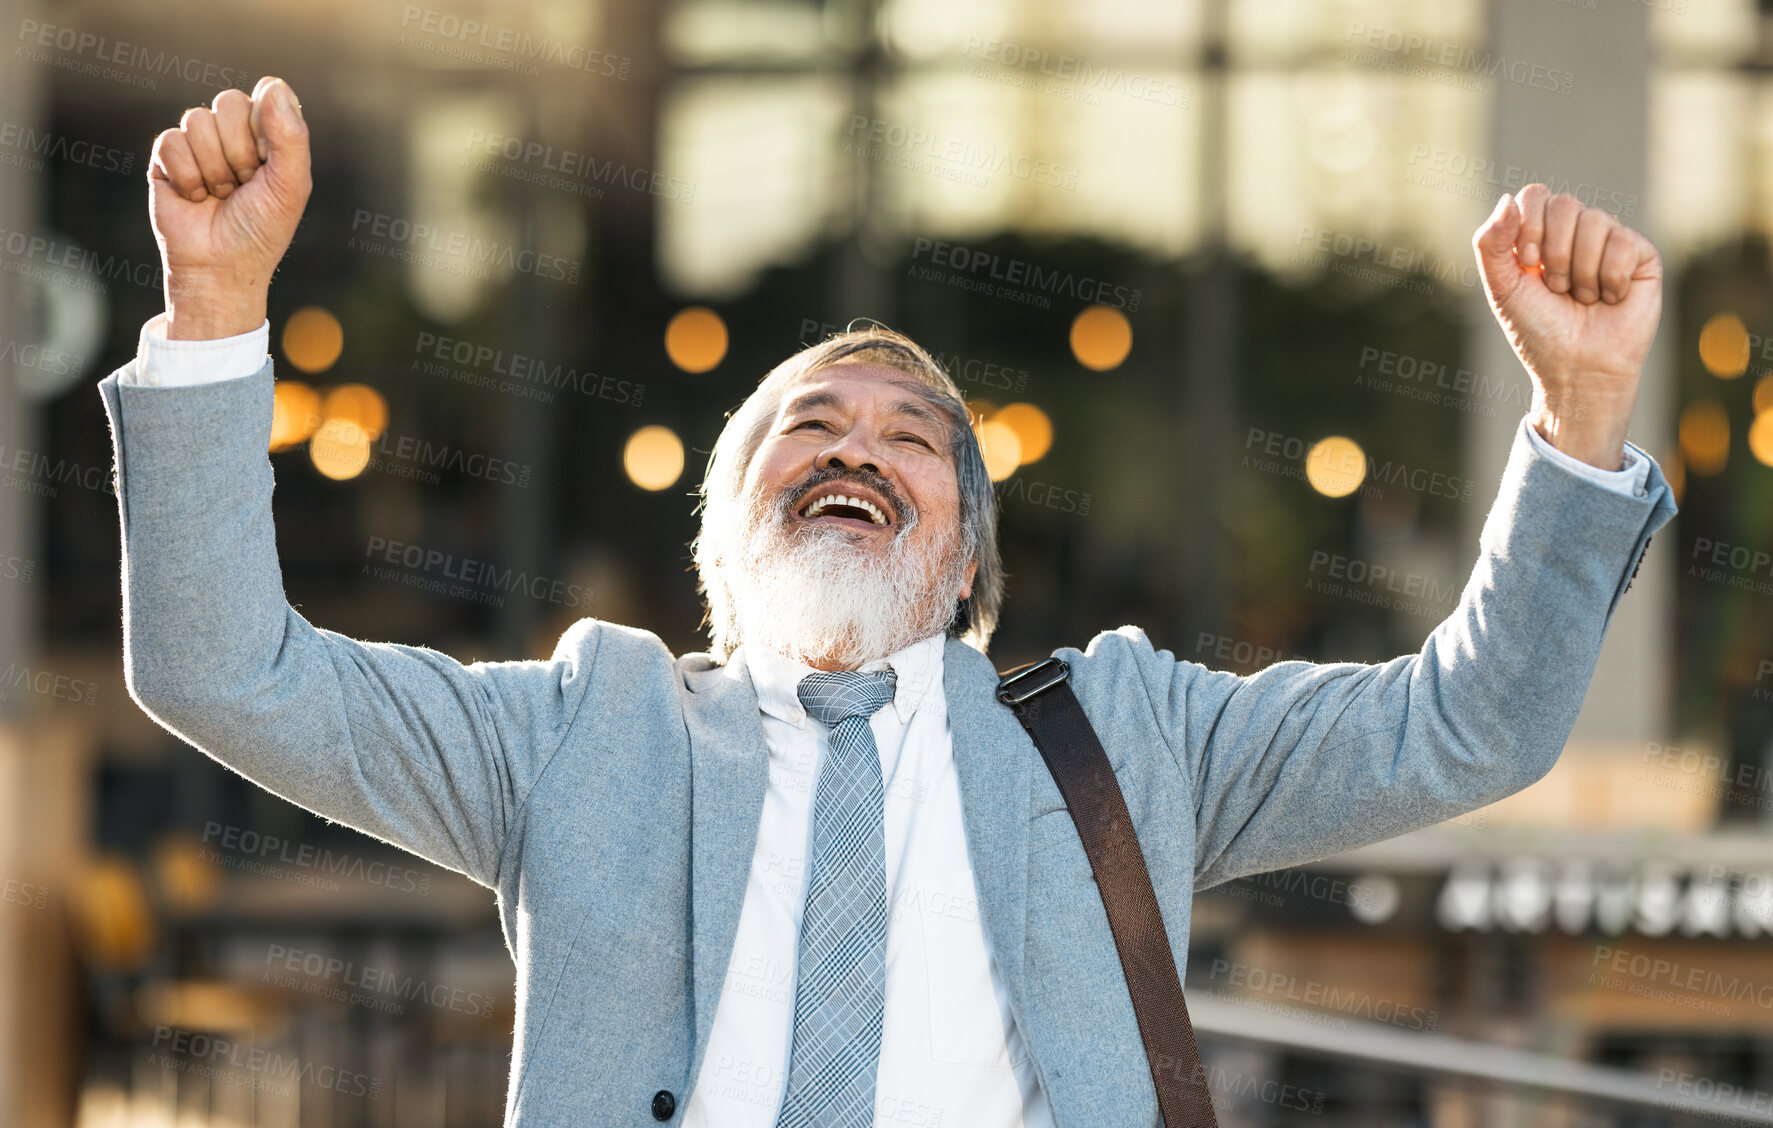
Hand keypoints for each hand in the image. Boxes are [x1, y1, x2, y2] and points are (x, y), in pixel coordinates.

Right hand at [149, 76, 311, 339]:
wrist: (220, 267)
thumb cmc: (261, 230)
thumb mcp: (291, 185)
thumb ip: (290, 136)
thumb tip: (272, 84)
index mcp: (269, 135)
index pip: (265, 96)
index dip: (265, 133)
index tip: (268, 167)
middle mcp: (233, 133)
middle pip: (228, 102)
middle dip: (239, 152)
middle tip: (244, 186)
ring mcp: (198, 143)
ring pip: (197, 120)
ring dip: (214, 168)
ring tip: (221, 195)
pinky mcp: (166, 158)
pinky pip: (171, 140)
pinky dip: (187, 176)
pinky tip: (195, 198)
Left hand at [1472, 185, 1661, 469]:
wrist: (1577, 368)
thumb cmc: (1538, 331)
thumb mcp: (1503, 289)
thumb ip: (1491, 245)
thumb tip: (1507, 201)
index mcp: (1540, 234)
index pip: (1535, 196)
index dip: (1529, 227)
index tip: (1528, 264)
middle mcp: (1576, 233)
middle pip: (1564, 205)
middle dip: (1554, 253)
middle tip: (1556, 288)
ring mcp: (1610, 241)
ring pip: (1596, 221)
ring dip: (1581, 271)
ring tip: (1582, 298)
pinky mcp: (1641, 256)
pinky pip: (1624, 241)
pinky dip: (1609, 278)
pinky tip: (1610, 299)